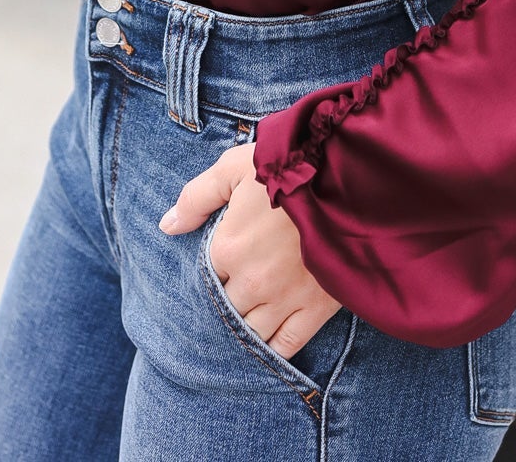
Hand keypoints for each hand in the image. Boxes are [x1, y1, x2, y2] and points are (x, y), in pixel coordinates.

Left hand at [159, 141, 342, 360]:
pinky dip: (274, 349)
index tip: (227, 257)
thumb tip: (167, 226)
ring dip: (248, 326)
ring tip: (252, 314)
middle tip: (242, 285)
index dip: (216, 266)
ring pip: (251, 332)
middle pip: (226, 307)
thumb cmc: (289, 166)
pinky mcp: (314, 310)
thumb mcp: (235, 167)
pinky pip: (286, 345)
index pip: (206, 274)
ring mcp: (282, 300)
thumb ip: (196, 197)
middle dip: (231, 298)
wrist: (348, 179)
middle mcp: (250, 282)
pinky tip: (270, 342)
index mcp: (227, 248)